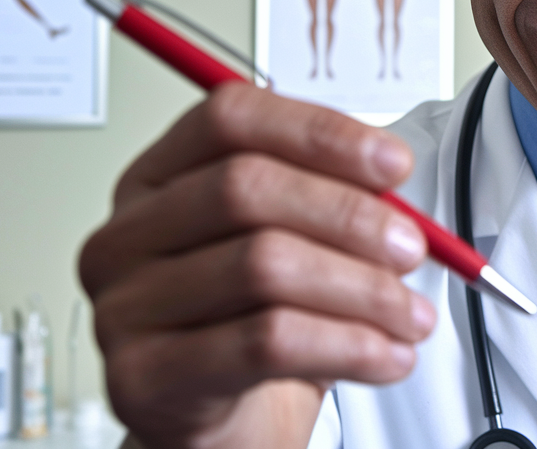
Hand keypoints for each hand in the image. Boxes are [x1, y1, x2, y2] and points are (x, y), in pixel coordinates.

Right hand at [79, 85, 433, 448]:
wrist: (219, 425)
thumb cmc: (253, 322)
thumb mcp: (292, 243)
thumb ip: (331, 200)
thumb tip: (392, 185)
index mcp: (158, 177)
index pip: (231, 118)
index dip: (321, 133)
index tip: (394, 163)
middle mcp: (127, 234)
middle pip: (246, 188)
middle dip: (351, 216)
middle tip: (413, 248)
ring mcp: (124, 306)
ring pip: (264, 266)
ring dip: (363, 290)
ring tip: (411, 315)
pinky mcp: (142, 377)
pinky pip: (266, 342)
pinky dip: (348, 345)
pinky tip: (386, 355)